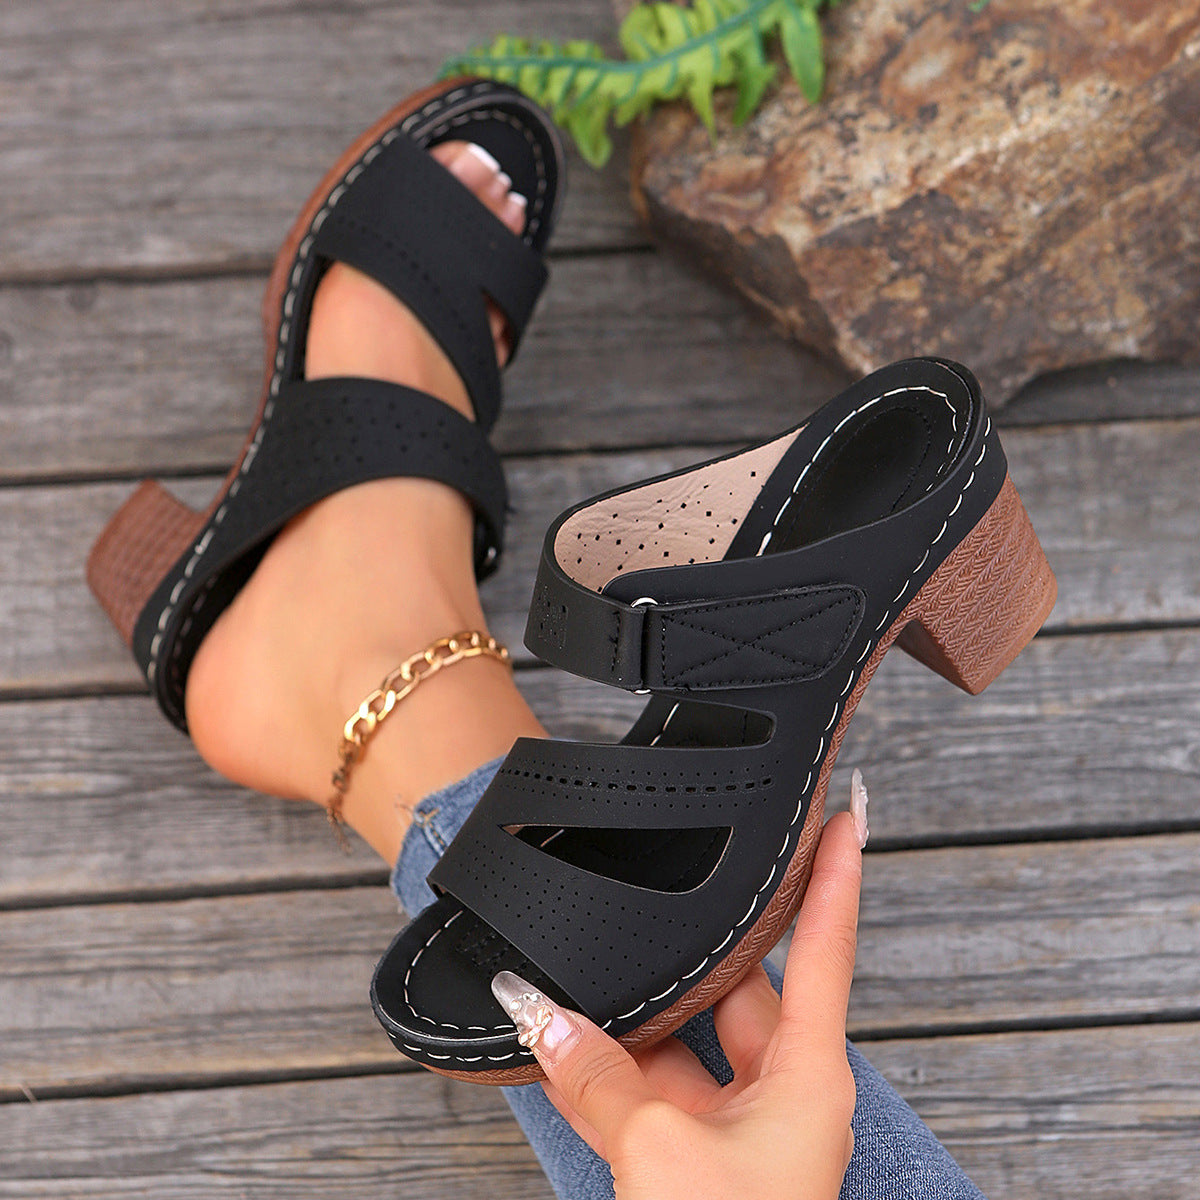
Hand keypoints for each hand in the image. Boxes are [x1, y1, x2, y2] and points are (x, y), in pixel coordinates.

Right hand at [491, 781, 867, 1199]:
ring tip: (580, 967)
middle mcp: (779, 1092)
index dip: (835, 876)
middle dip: (690, 947)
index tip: (847, 813)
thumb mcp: (661, 1153)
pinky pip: (647, 1092)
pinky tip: (558, 1041)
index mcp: (809, 1077)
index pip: (826, 948)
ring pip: (681, 1041)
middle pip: (736, 987)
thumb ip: (598, 1077)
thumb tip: (538, 1017)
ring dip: (630, 1016)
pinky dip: (605, 1069)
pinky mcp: (693, 1158)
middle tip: (654, 888)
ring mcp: (734, 1127)